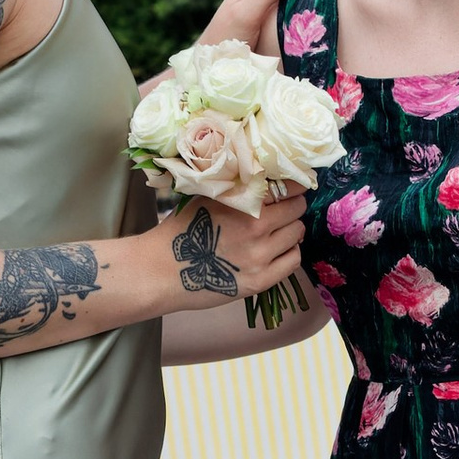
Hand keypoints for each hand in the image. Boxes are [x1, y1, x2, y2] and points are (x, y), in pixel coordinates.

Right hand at [161, 189, 310, 303]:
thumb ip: (240, 188)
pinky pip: (293, 260)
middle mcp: (255, 226)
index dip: (295, 183)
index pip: (288, 185)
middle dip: (293, 206)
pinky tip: (278, 250)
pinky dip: (290, 252)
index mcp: (242, 200)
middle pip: (297, 208)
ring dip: (291, 229)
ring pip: (297, 233)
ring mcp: (259, 255)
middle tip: (284, 208)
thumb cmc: (182, 230)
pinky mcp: (260, 280)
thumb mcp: (208, 196)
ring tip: (278, 230)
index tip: (294, 186)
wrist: (162, 269)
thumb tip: (270, 178)